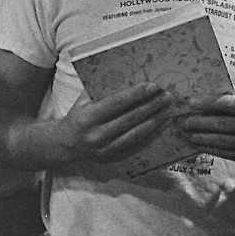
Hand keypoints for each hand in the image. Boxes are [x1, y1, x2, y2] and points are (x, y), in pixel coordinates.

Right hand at [55, 82, 174, 163]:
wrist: (65, 145)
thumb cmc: (78, 116)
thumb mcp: (84, 100)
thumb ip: (103, 91)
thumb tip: (131, 77)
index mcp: (88, 117)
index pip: (116, 103)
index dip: (136, 94)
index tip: (153, 86)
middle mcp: (96, 135)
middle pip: (130, 119)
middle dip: (152, 106)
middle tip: (167, 96)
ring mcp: (106, 150)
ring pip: (137, 134)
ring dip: (156, 120)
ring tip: (169, 109)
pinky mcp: (114, 159)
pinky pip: (138, 146)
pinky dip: (153, 135)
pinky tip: (163, 124)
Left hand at [173, 94, 234, 162]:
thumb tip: (207, 95)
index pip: (228, 104)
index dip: (208, 102)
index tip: (191, 102)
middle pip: (222, 124)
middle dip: (199, 122)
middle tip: (182, 121)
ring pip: (221, 140)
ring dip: (200, 137)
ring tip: (185, 134)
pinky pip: (224, 152)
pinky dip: (209, 148)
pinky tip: (197, 144)